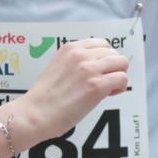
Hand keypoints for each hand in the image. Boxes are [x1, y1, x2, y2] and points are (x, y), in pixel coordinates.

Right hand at [7, 38, 127, 147]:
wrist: (35, 114)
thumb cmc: (45, 97)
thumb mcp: (58, 67)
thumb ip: (76, 62)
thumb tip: (97, 67)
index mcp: (71, 48)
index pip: (102, 44)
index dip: (105, 59)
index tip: (98, 72)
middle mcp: (81, 54)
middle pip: (114, 53)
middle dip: (113, 68)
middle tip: (103, 83)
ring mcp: (90, 69)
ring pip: (122, 63)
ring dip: (118, 76)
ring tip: (106, 89)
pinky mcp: (97, 86)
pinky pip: (122, 79)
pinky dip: (119, 88)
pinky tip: (107, 95)